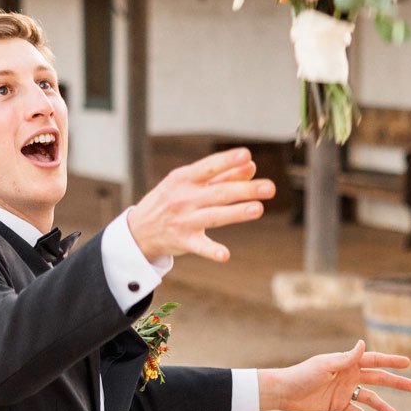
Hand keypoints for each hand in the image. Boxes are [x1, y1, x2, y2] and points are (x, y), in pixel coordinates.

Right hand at [126, 149, 273, 263]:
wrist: (139, 229)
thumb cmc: (172, 199)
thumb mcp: (189, 183)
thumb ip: (222, 175)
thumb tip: (252, 166)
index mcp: (184, 179)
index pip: (209, 167)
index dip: (227, 161)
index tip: (247, 155)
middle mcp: (183, 198)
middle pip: (219, 193)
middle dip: (245, 190)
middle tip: (270, 188)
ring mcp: (183, 220)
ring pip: (214, 216)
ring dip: (236, 213)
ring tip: (258, 209)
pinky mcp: (184, 241)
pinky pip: (199, 247)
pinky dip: (211, 251)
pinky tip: (224, 255)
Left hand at [260, 339, 410, 410]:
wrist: (284, 392)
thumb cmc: (303, 375)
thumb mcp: (326, 366)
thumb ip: (346, 358)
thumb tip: (363, 343)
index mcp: (348, 362)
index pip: (375, 360)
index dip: (392, 361)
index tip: (408, 363)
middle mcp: (349, 375)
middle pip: (378, 379)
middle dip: (397, 383)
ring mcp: (344, 391)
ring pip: (369, 398)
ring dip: (382, 406)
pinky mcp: (337, 405)